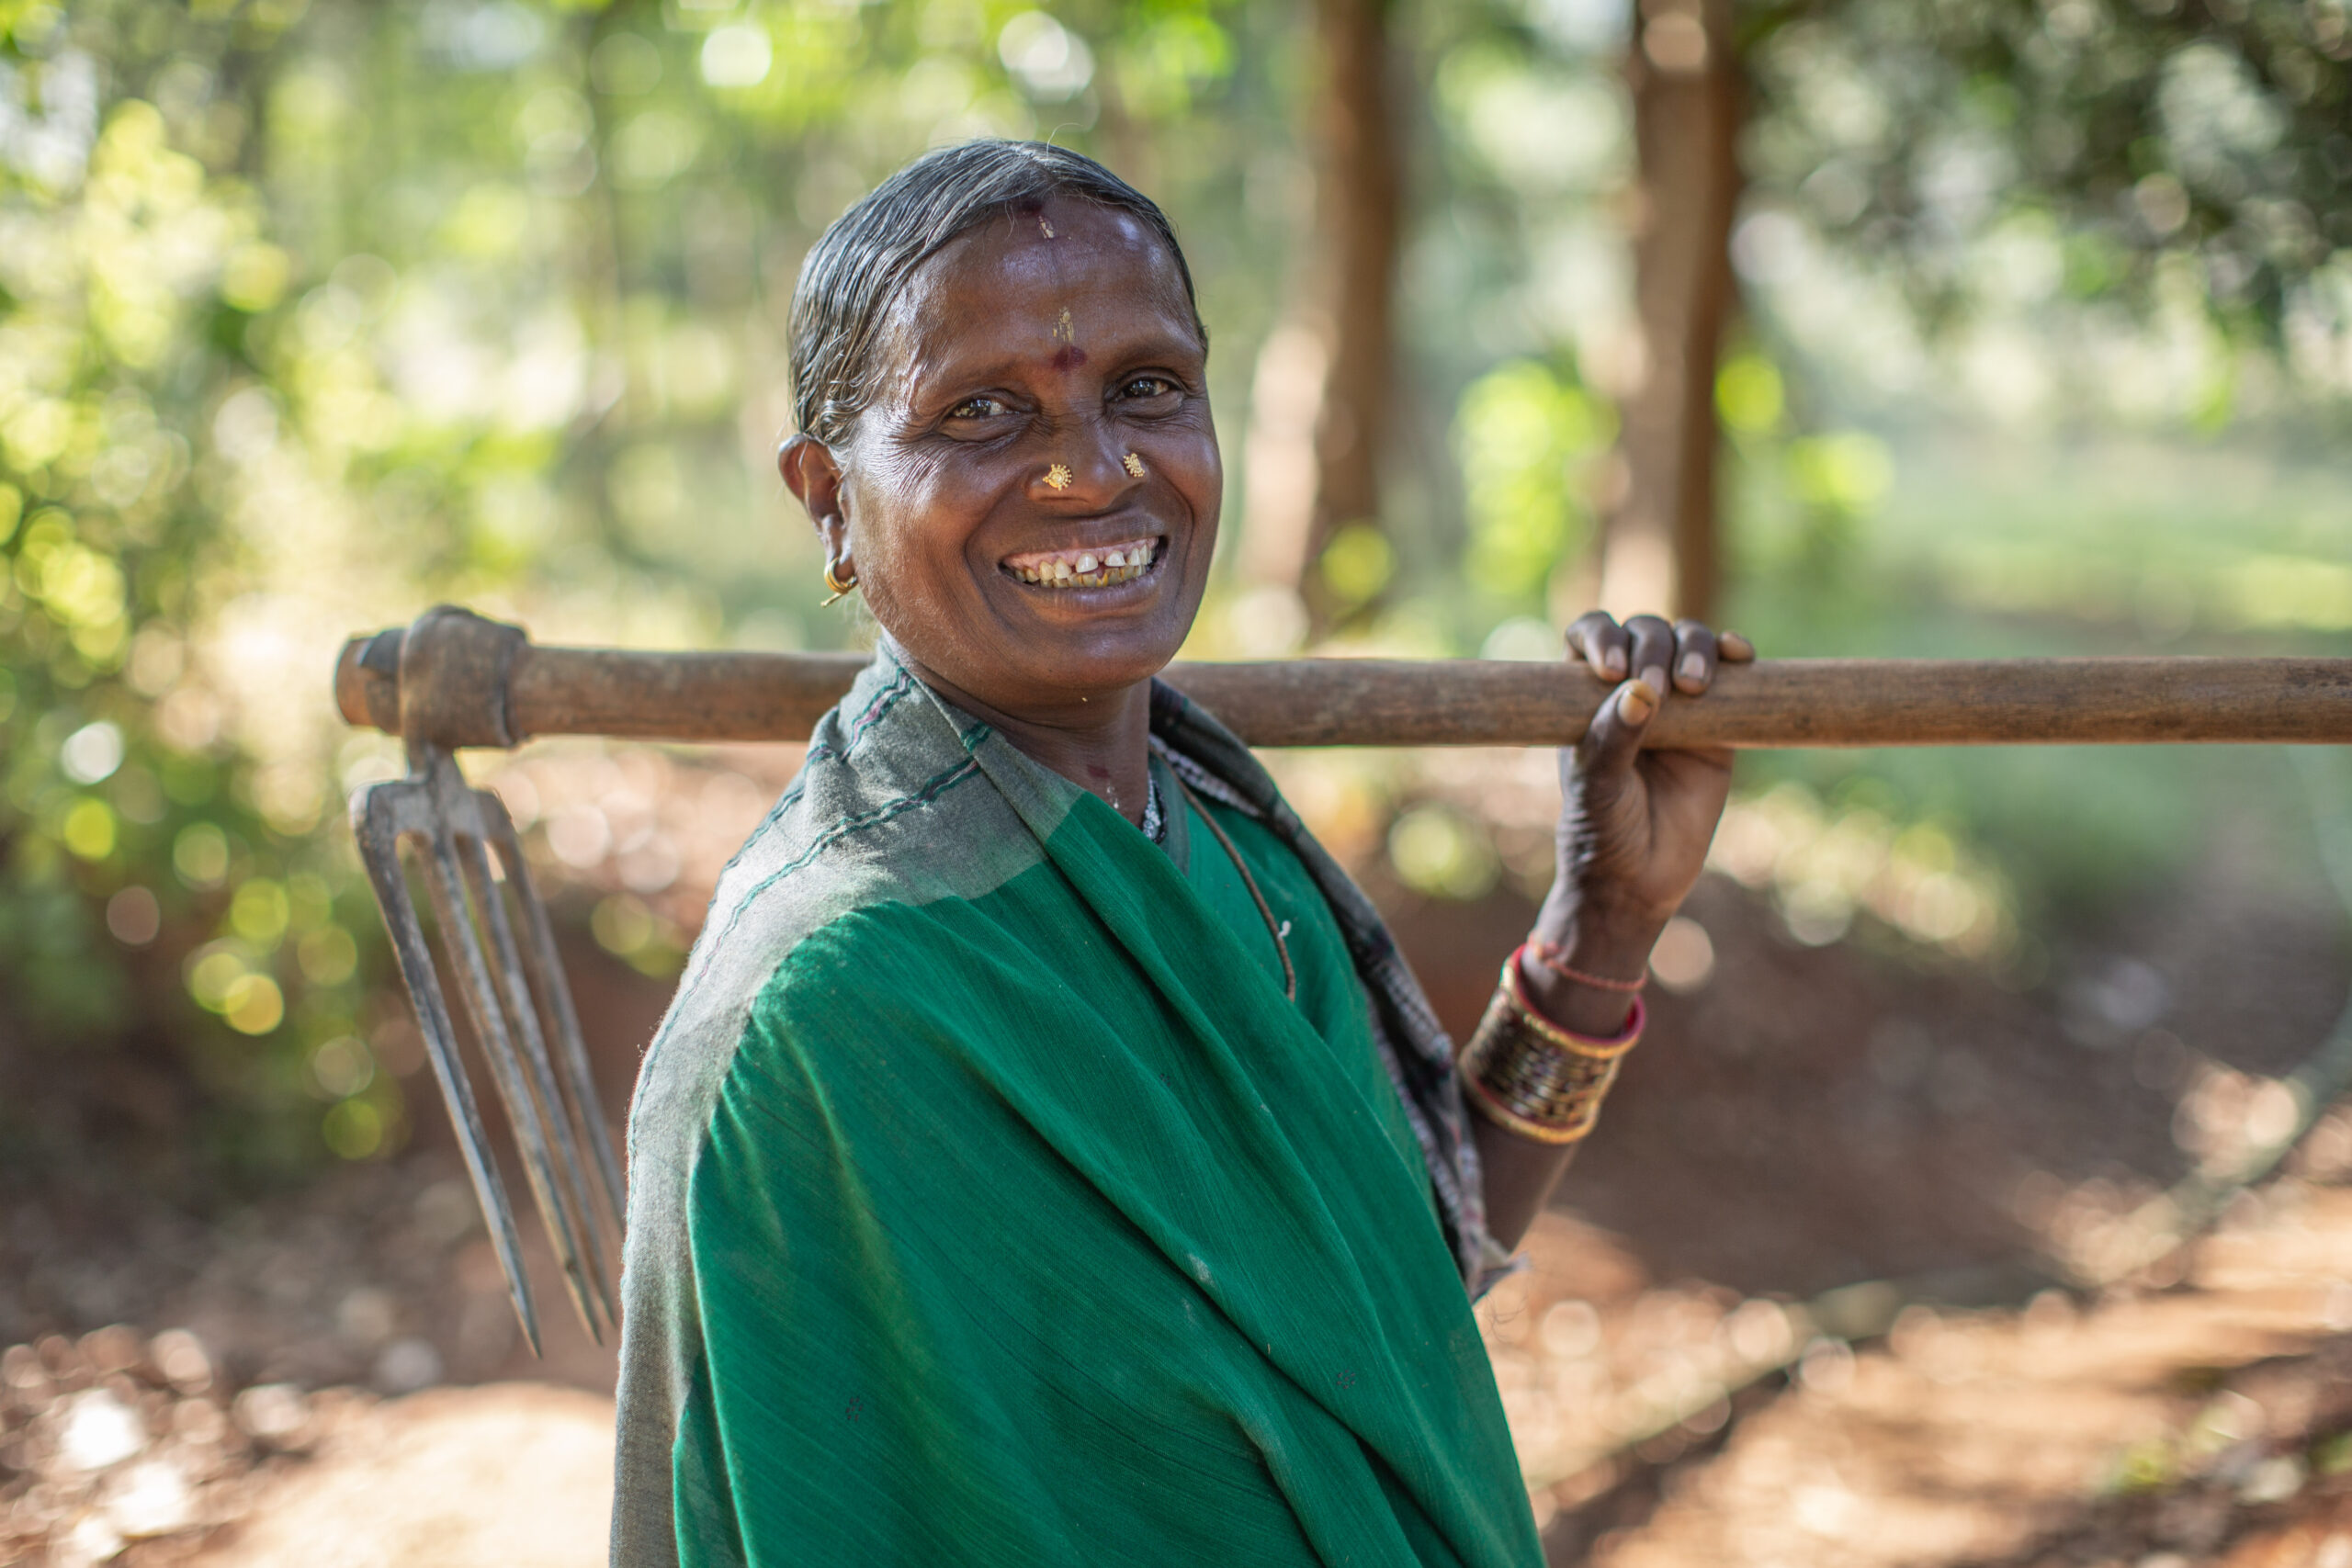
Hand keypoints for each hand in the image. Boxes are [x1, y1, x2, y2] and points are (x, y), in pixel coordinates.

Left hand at [1525, 612, 1752, 1030]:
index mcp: (1586, 695)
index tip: (1611, 670)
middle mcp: (1631, 689)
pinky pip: (1732, 673)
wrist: (1640, 879)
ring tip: (1693, 684)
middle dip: (1653, 646)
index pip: (1588, 636)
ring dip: (1694, 646)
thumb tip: (1640, 690)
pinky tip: (1740, 655)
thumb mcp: (1595, 786)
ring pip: (1687, 642)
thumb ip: (1612, 740)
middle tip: (1658, 688)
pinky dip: (1735, 654)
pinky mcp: (1719, 722)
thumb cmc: (1601, 830)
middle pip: (1645, 632)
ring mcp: (1677, 701)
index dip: (1600, 636)